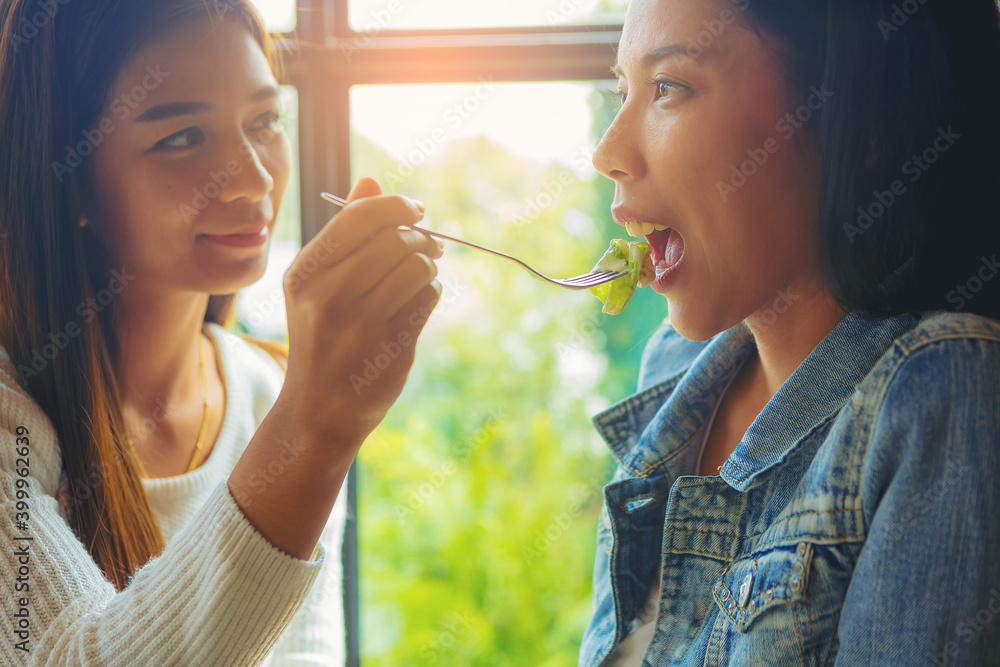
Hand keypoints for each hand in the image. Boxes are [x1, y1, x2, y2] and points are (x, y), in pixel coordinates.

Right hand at [275, 177, 442, 448]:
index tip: (416, 210)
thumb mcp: (317, 285)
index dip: (397, 205)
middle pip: (395, 238)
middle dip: (421, 236)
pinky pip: (428, 297)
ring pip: (417, 265)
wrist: (318, 410)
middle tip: (431, 244)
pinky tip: (421, 301)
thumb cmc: (322, 337)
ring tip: (423, 274)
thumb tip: (372, 181)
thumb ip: (344, 232)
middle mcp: (328, 294)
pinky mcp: (389, 345)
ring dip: (429, 265)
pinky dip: (432, 292)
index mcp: (306, 272)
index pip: (360, 216)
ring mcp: (360, 322)